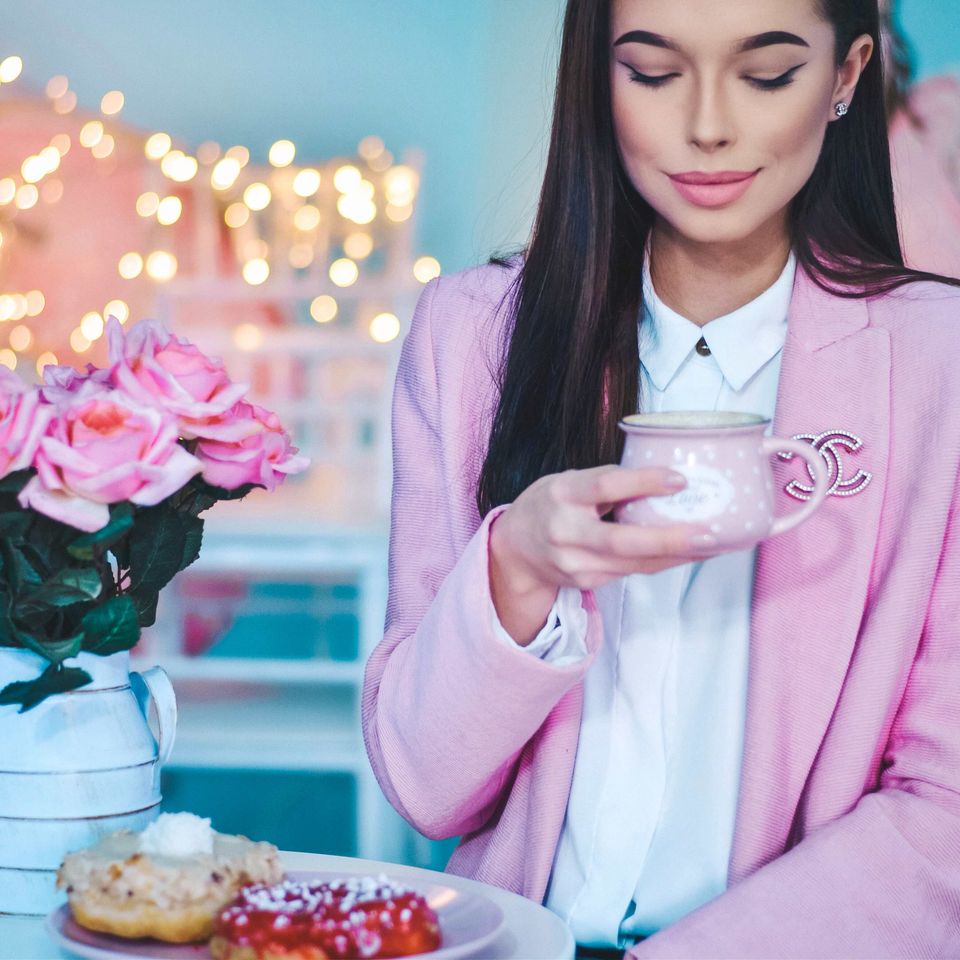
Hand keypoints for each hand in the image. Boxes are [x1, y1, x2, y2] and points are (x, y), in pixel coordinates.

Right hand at [488, 465, 714, 644]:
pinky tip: (691, 553)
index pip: (605, 486)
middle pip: (622, 540)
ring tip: (716, 545)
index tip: (679, 479)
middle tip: (708, 534)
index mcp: (563, 494)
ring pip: (635, 563)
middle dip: (669, 539)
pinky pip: (633, 571)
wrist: (515, 550)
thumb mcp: (569, 480)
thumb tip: (663, 476)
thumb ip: (607, 481)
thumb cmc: (549, 505)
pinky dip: (665, 562)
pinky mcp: (588, 582)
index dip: (643, 483)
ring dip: (679, 555)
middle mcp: (566, 532)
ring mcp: (576, 563)